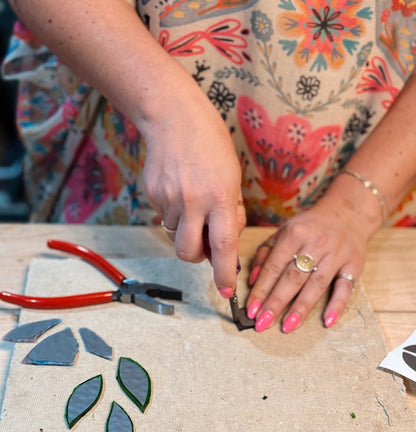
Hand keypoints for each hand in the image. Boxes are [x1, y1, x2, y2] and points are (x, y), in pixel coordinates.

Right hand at [141, 89, 245, 295]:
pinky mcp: (152, 195)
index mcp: (219, 197)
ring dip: (185, 230)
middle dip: (197, 257)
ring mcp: (169, 198)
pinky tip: (179, 189)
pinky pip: (164, 217)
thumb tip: (223, 243)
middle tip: (204, 242)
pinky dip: (174, 213)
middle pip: (189, 253)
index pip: (223, 246)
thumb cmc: (211, 145)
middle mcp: (193, 201)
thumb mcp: (232, 177)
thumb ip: (230, 212)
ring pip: (175, 236)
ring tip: (192, 201)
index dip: (224, 273)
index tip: (227, 292)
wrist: (174, 118)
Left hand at [245, 200, 370, 332]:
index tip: (251, 310)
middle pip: (292, 277)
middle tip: (262, 324)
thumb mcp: (284, 232)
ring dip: (301, 307)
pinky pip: (346, 287)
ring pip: (316, 284)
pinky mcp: (354, 264)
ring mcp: (336, 254)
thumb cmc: (310, 227)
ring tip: (287, 326)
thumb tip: (252, 280)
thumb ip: (265, 254)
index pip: (273, 267)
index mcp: (293, 233)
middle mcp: (315, 243)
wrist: (349, 213)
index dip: (261, 290)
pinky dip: (337, 305)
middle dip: (276, 302)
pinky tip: (327, 321)